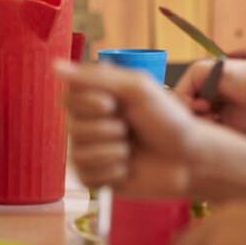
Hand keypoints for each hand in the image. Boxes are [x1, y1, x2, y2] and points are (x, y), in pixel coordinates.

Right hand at [57, 60, 206, 196]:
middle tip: (130, 129)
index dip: (89, 104)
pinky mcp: (98, 178)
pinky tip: (128, 169)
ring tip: (132, 150)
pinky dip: (112, 173)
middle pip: (72, 128)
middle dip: (107, 130)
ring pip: (79, 154)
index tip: (113, 104)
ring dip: (112, 152)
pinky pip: (87, 177)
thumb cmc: (169, 119)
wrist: (191, 159)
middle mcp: (90, 124)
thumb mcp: (137, 88)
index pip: (67, 98)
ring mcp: (92, 152)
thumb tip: (54, 66)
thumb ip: (95, 77)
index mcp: (96, 99)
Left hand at [172, 58, 245, 133]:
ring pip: (177, 102)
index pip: (189, 113)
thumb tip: (184, 130)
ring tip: (212, 116)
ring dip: (190, 114)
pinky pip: (179, 92)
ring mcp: (198, 75)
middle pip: (181, 108)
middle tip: (212, 122)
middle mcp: (202, 83)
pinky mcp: (197, 69)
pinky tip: (205, 107)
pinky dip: (187, 103)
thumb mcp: (224, 123)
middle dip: (191, 120)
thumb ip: (204, 125)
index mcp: (210, 95)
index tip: (210, 129)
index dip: (194, 124)